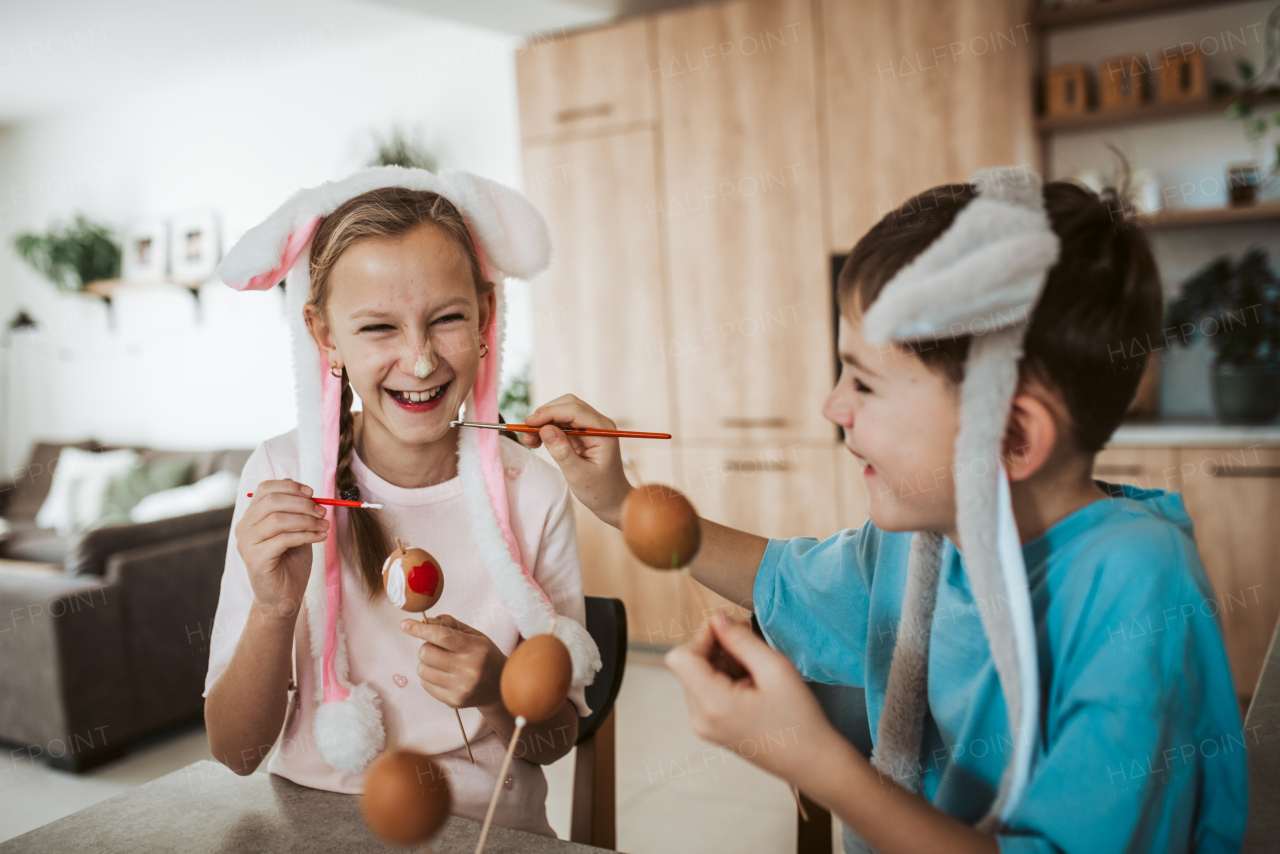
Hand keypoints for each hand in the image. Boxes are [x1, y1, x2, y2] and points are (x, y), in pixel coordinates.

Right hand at [235, 479, 326, 618]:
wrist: (284, 597)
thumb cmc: (290, 563)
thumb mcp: (296, 531)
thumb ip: (297, 512)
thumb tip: (307, 491)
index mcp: (252, 517)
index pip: (265, 489)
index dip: (290, 487)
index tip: (312, 493)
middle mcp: (244, 527)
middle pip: (271, 501)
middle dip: (302, 504)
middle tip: (322, 512)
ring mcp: (247, 543)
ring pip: (278, 519)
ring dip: (307, 520)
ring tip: (324, 527)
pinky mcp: (255, 558)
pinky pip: (283, 539)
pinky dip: (306, 535)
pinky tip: (320, 537)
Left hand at [400, 615, 506, 708]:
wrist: (498, 687)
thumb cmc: (483, 655)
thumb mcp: (474, 635)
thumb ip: (450, 625)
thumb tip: (425, 621)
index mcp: (476, 649)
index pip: (442, 636)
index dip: (420, 629)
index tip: (404, 624)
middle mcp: (469, 670)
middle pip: (426, 653)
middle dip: (426, 647)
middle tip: (438, 648)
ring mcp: (461, 688)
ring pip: (422, 670)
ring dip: (427, 663)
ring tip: (443, 664)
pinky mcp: (453, 701)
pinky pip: (425, 685)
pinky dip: (430, 677)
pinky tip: (445, 676)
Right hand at [520, 395, 631, 526]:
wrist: (611, 501)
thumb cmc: (600, 491)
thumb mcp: (579, 475)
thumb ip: (563, 452)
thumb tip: (545, 430)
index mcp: (603, 430)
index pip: (575, 410)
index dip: (550, 413)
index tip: (529, 423)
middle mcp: (597, 424)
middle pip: (567, 405)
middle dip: (545, 415)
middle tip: (527, 433)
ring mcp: (589, 427)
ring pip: (561, 412)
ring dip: (543, 422)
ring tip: (529, 440)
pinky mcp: (580, 434)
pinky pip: (560, 424)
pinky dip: (546, 429)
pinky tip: (535, 441)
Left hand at [665, 614, 837, 784]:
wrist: (812, 762)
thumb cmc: (799, 719)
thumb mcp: (776, 669)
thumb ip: (741, 640)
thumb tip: (717, 618)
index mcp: (712, 705)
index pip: (680, 657)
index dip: (702, 637)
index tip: (731, 632)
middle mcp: (700, 718)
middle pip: (688, 666)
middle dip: (715, 649)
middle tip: (751, 645)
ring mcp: (704, 726)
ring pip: (697, 676)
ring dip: (722, 663)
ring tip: (756, 669)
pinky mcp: (712, 729)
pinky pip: (706, 691)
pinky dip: (725, 679)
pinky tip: (752, 683)